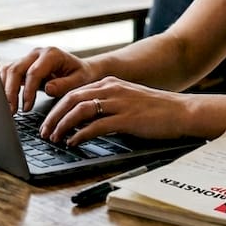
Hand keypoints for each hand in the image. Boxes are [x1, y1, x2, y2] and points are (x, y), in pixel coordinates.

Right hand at [0, 46, 94, 113]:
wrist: (80, 69)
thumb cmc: (81, 75)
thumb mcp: (79, 80)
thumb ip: (64, 84)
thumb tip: (48, 89)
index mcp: (51, 54)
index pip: (33, 72)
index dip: (28, 91)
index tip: (27, 107)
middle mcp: (37, 53)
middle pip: (16, 69)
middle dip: (11, 92)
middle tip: (11, 111)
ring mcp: (28, 58)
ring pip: (8, 70)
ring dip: (4, 89)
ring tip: (7, 108)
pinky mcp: (23, 65)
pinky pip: (8, 73)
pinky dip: (4, 86)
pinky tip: (5, 100)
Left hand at [39, 77, 191, 145]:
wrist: (181, 111)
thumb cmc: (156, 110)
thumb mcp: (127, 100)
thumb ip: (107, 105)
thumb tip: (85, 121)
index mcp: (110, 83)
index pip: (74, 92)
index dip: (57, 107)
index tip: (48, 121)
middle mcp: (111, 89)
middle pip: (71, 99)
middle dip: (53, 116)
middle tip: (44, 132)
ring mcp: (119, 102)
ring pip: (80, 110)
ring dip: (62, 125)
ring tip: (55, 138)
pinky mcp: (126, 118)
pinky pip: (96, 125)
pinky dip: (80, 134)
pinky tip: (74, 142)